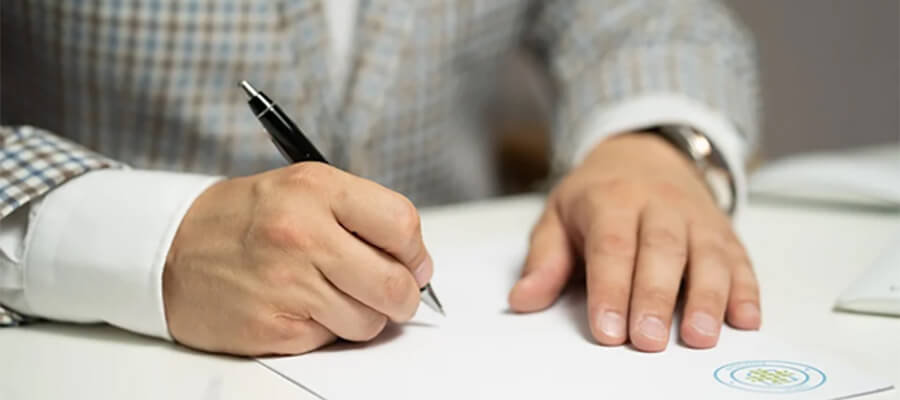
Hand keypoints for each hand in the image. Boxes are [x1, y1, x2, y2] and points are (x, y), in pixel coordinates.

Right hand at [163, 163, 432, 355]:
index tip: (413, 263)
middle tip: (391, 293)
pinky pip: (331, 340)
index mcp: (317, 190)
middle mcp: (303, 234)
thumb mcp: (302, 189)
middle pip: (395, 284)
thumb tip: (415, 261)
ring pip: (369, 321)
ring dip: (362, 315)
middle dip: (403, 296)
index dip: (416, 252)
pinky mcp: (273, 328)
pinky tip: (299, 307)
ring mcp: (287, 284)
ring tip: (332, 295)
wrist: (168, 250)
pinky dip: (324, 330)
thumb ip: (360, 215)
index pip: (401, 224)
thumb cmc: (244, 219)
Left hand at [508, 133, 759, 351]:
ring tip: (699, 336)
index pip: (611, 246)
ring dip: (707, 297)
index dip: (610, 289)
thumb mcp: (558, 217)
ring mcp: (696, 217)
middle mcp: (659, 204)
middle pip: (661, 250)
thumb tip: (523, 300)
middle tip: (648, 341)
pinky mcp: (724, 231)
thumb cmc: (597, 196)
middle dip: (655, 297)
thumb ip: (544, 261)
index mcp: (611, 200)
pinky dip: (746, 290)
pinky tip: (745, 320)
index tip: (607, 330)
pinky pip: (739, 258)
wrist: (644, 155)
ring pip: (706, 254)